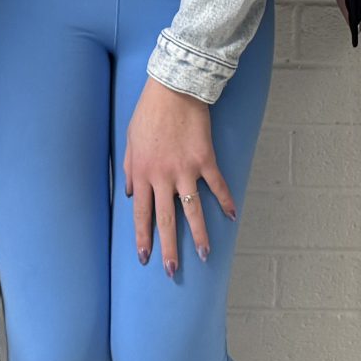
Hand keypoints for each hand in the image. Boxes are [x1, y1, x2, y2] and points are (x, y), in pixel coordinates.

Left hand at [124, 76, 233, 274]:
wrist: (174, 88)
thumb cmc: (148, 112)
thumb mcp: (130, 140)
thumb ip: (128, 169)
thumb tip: (128, 193)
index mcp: (142, 173)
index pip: (140, 214)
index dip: (143, 238)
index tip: (145, 257)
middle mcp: (162, 176)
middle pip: (166, 220)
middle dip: (169, 248)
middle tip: (172, 271)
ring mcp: (185, 170)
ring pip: (192, 211)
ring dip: (200, 235)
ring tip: (205, 256)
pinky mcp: (205, 159)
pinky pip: (217, 185)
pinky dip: (226, 200)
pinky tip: (232, 215)